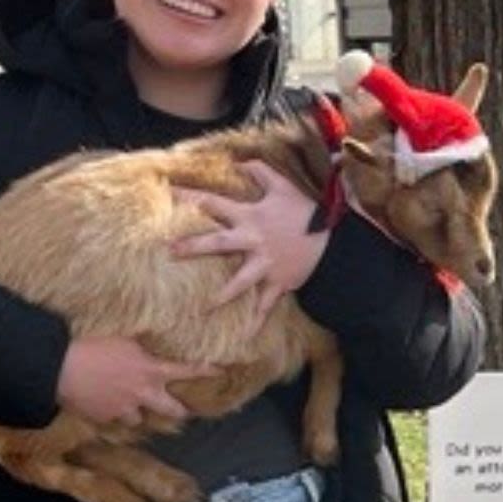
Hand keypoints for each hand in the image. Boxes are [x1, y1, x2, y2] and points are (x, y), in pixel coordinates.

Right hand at [56, 336, 219, 427]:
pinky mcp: (102, 418)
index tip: (221, 372)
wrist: (59, 366)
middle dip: (179, 411)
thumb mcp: (123, 337)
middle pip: (171, 410)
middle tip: (183, 410)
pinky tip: (103, 405)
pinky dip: (111, 413)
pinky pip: (111, 419)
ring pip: (138, 419)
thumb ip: (141, 344)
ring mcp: (122, 409)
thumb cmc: (89, 343)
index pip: (188, 371)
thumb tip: (152, 336)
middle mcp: (142, 393)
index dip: (207, 372)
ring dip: (138, 413)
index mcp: (150, 369)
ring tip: (133, 407)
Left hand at [172, 162, 328, 314]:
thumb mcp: (284, 187)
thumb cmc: (307, 213)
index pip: (215, 204)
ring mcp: (265, 264)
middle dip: (193, 246)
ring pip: (239, 281)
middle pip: (218, 243)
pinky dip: (256, 322)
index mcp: (251, 217)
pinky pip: (265, 305)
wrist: (334, 242)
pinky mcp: (277, 283)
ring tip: (203, 308)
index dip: (191, 197)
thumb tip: (241, 162)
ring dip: (222, 295)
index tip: (168, 193)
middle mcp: (253, 241)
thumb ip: (261, 172)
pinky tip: (246, 338)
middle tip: (169, 250)